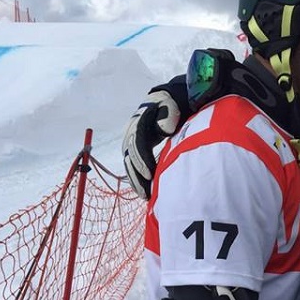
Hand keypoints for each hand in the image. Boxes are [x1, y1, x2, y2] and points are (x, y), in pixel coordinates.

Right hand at [122, 78, 185, 198]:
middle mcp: (130, 135)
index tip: (149, 175)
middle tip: (145, 192)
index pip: (137, 145)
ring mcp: (131, 143)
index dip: (142, 161)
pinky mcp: (135, 150)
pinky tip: (144, 192)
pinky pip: (133, 166)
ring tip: (144, 196)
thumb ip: (168, 115)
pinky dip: (137, 179)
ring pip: (129, 164)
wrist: (164, 102)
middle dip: (137, 176)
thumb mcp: (170, 106)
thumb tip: (164, 129)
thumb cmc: (169, 106)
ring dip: (136, 181)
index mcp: (137, 124)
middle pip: (130, 158)